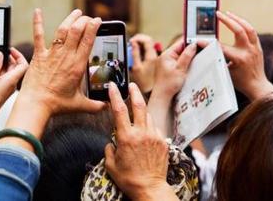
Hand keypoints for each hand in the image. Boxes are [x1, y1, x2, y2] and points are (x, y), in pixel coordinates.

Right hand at [0, 48, 27, 152]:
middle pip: (15, 66)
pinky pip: (1, 77)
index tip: (10, 50)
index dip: (18, 55)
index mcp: (13, 79)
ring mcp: (7, 87)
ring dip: (0, 64)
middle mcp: (12, 82)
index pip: (23, 64)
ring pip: (7, 71)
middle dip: (7, 58)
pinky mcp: (1, 90)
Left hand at [18, 9, 106, 114]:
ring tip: (76, 13)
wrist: (36, 104)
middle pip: (77, 30)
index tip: (98, 21)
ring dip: (70, 19)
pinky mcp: (39, 55)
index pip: (88, 40)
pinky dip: (37, 22)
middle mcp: (66, 56)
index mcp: (77, 65)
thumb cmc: (56, 105)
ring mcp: (52, 54)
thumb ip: (95, 105)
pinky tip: (37, 11)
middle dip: (84, 20)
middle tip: (88, 18)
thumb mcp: (79, 105)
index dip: (94, 27)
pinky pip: (38, 35)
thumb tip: (107, 106)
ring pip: (63, 30)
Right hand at [105, 82, 176, 200]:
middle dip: (135, 92)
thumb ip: (109, 150)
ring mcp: (154, 136)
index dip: (115, 95)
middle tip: (132, 85)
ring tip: (137, 114)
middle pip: (139, 105)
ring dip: (142, 112)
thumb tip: (111, 143)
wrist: (150, 188)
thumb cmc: (129, 178)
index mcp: (126, 137)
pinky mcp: (163, 142)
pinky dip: (149, 127)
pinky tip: (145, 134)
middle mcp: (141, 133)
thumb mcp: (111, 165)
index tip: (113, 86)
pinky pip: (155, 128)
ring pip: (148, 116)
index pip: (119, 110)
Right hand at [129, 34, 157, 92]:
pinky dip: (143, 50)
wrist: (152, 91)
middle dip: (139, 39)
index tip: (131, 41)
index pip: (147, 39)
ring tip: (133, 48)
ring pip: (149, 46)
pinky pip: (149, 51)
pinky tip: (138, 54)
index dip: (138, 37)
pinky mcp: (155, 62)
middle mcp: (156, 56)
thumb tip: (134, 43)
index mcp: (151, 56)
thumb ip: (135, 53)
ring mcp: (156, 59)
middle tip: (132, 43)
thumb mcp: (136, 67)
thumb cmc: (145, 82)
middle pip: (149, 41)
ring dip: (141, 44)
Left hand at [147, 41, 196, 135]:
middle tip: (203, 50)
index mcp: (167, 54)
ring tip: (199, 58)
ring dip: (190, 56)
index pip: (180, 43)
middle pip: (182, 49)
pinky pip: (180, 62)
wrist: (163, 97)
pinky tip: (193, 65)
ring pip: (182, 56)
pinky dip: (187, 62)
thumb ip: (187, 56)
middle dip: (192, 50)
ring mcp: (168, 63)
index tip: (201, 43)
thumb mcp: (180, 69)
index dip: (191, 42)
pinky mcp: (170, 69)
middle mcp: (166, 57)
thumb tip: (193, 45)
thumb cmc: (169, 85)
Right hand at [211, 11, 272, 100]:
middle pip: (238, 30)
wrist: (257, 86)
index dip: (208, 43)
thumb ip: (218, 59)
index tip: (199, 39)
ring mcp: (255, 48)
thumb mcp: (226, 71)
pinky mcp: (258, 47)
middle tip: (217, 14)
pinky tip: (237, 22)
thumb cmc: (240, 81)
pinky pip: (252, 32)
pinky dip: (244, 25)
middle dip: (227, 20)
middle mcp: (248, 51)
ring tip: (227, 14)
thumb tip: (206, 50)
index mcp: (239, 59)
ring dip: (237, 19)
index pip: (221, 47)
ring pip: (248, 28)